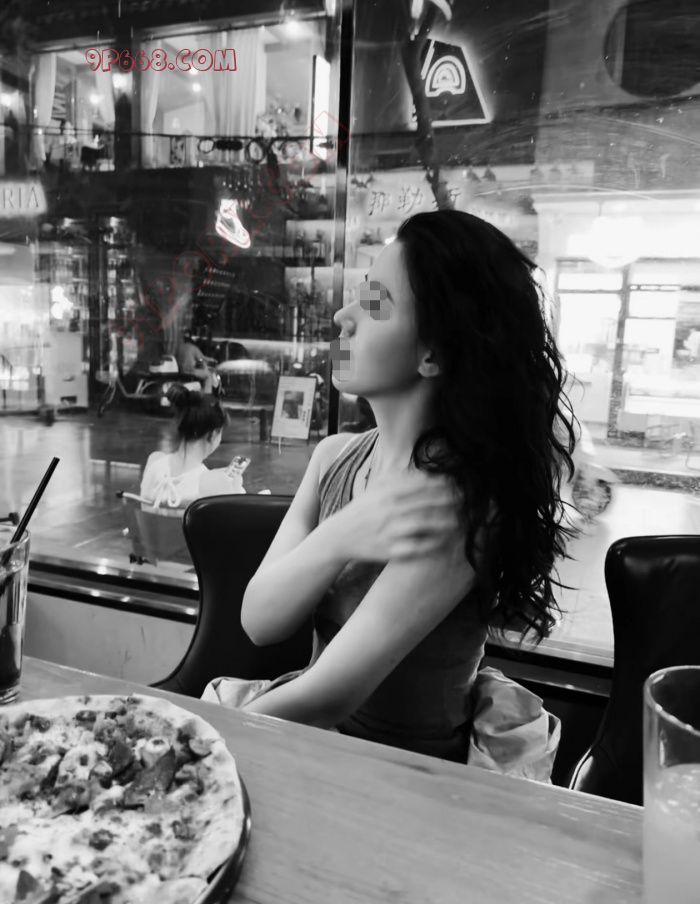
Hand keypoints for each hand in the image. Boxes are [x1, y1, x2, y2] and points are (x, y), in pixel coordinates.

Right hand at [327, 470, 462, 561]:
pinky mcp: (389, 551)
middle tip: (466, 501)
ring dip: (443, 522)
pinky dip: (430, 544)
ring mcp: (389, 531)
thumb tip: (423, 472)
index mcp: (386, 494)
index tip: (457, 483)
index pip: (419, 485)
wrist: (338, 537)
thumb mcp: (375, 491)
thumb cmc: (361, 512)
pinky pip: (415, 547)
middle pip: (425, 503)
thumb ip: (397, 480)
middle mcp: (388, 511)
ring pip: (422, 525)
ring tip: (460, 521)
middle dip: (447, 501)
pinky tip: (444, 542)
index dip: (440, 484)